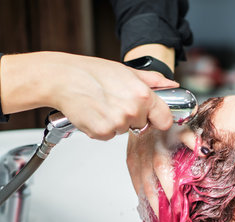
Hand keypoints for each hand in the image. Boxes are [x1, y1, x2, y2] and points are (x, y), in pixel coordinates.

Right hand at [0, 52, 178, 139]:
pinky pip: (108, 136)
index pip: (165, 120)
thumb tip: (172, 85)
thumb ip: (153, 80)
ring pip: (124, 131)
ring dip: (115, 122)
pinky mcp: (102, 133)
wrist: (62, 79)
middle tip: (116, 102)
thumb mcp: (127, 71)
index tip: (151, 116)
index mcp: (143, 95)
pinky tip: (94, 113)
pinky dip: (101, 128)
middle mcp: (132, 111)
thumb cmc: (92, 72)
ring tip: (102, 104)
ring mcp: (117, 124)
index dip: (158, 118)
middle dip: (132, 117)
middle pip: (142, 125)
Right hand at [126, 126, 196, 215]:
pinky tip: (150, 208)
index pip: (162, 168)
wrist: (146, 111)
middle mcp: (144, 153)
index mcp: (158, 144)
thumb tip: (204, 151)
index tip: (176, 201)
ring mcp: (135, 159)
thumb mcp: (184, 125)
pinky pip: (135, 183)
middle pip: (150, 182)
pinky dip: (142, 196)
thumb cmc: (168, 120)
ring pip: (141, 185)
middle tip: (169, 219)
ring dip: (150, 203)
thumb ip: (193, 139)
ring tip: (160, 219)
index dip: (168, 186)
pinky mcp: (130, 162)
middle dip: (159, 202)